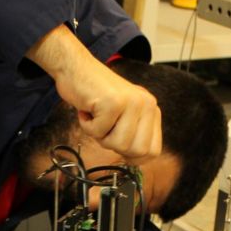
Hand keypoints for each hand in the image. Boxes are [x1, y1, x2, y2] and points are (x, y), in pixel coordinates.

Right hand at [26, 24, 161, 161]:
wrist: (76, 68)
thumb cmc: (95, 94)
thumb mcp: (123, 114)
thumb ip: (133, 134)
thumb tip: (135, 161)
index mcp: (151, 109)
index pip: (153, 151)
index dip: (134, 157)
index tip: (120, 150)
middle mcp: (146, 104)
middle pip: (137, 151)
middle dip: (115, 146)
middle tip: (105, 128)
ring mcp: (131, 103)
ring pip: (118, 144)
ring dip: (99, 135)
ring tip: (96, 117)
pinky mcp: (113, 102)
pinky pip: (98, 132)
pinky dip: (86, 126)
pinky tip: (87, 109)